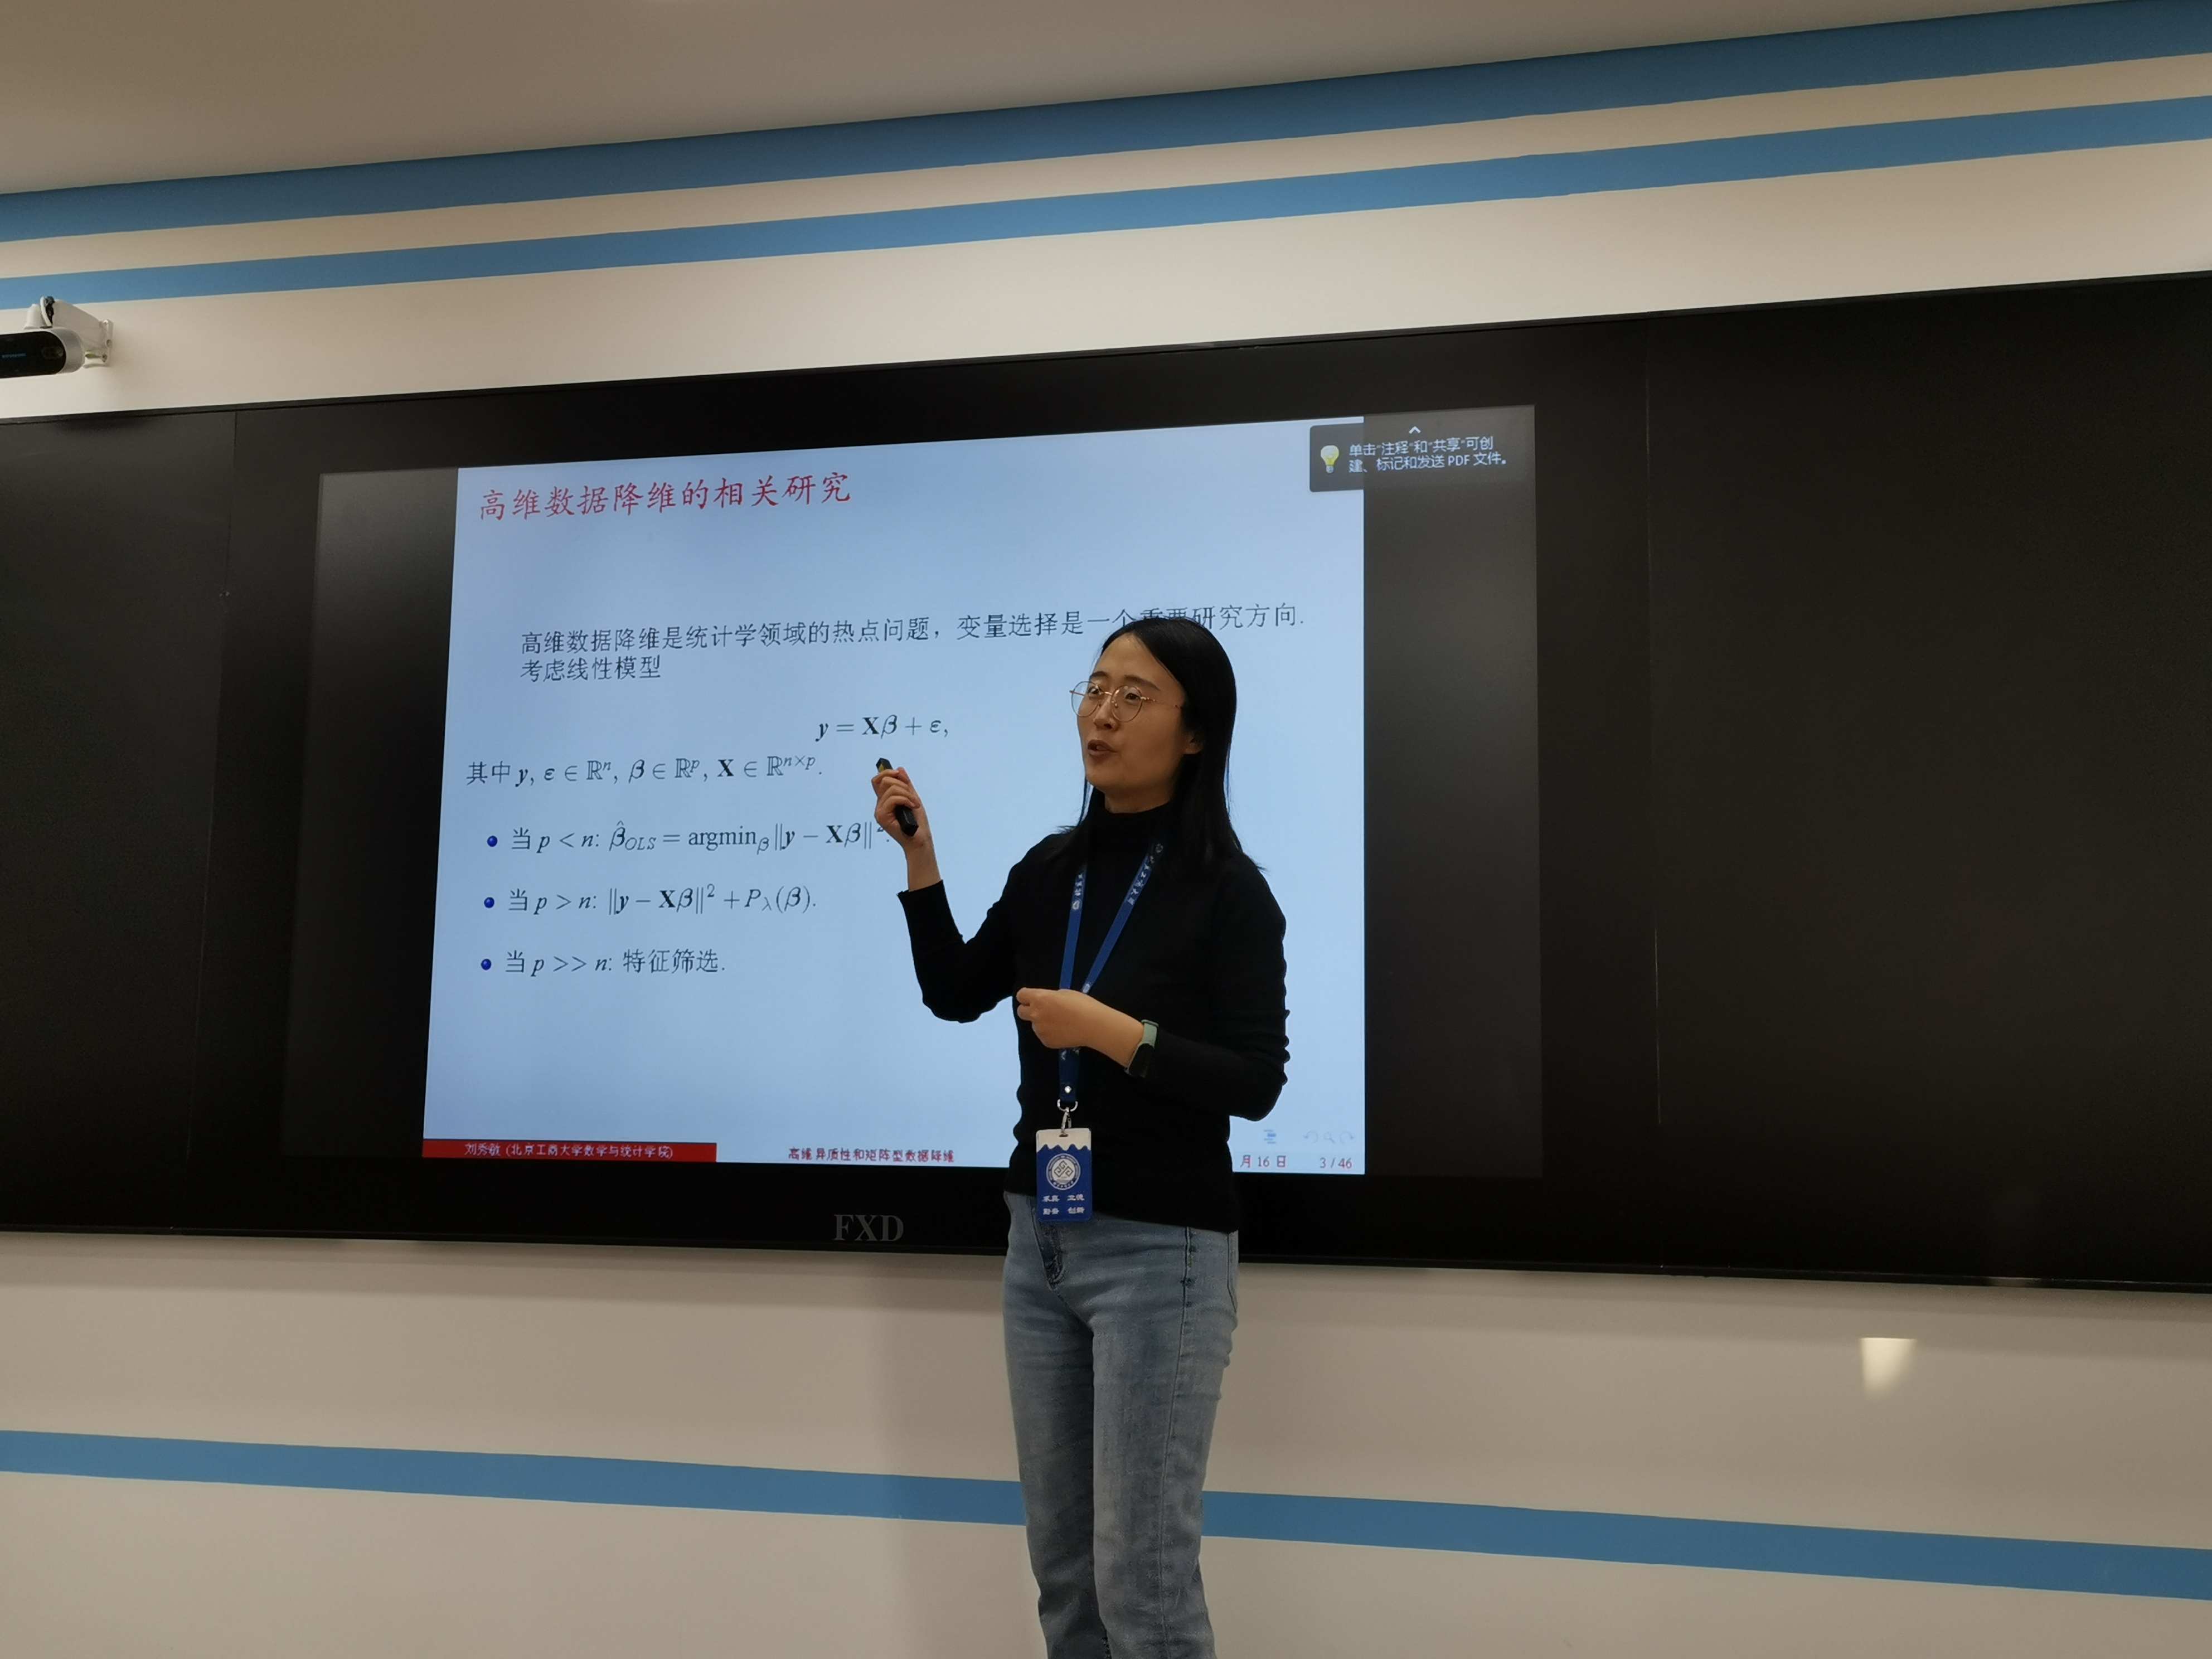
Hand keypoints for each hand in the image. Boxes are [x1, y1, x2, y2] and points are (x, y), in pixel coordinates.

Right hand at [870, 766, 940, 890]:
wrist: (920, 839)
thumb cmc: (918, 823)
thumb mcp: (913, 798)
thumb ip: (906, 784)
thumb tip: (900, 770)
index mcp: (886, 800)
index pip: (878, 780)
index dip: (887, 772)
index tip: (898, 773)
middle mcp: (880, 805)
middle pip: (885, 780)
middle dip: (903, 784)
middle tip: (913, 797)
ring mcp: (880, 811)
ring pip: (891, 788)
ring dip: (908, 794)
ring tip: (915, 804)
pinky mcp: (881, 817)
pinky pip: (893, 798)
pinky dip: (906, 800)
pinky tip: (913, 806)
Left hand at [1015, 988, 1143, 1065]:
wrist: (1093, 1025)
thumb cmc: (1083, 1005)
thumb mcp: (1064, 993)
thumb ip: (1049, 997)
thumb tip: (1045, 1001)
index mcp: (1040, 999)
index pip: (1021, 995)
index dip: (1026, 996)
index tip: (1031, 998)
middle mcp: (1036, 1014)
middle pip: (1021, 1012)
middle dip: (1028, 1010)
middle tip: (1042, 1011)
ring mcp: (1040, 1030)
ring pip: (1035, 1025)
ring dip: (1042, 1023)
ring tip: (1060, 1023)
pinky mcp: (1046, 1042)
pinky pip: (1044, 1036)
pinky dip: (1050, 1034)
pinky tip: (1063, 1032)